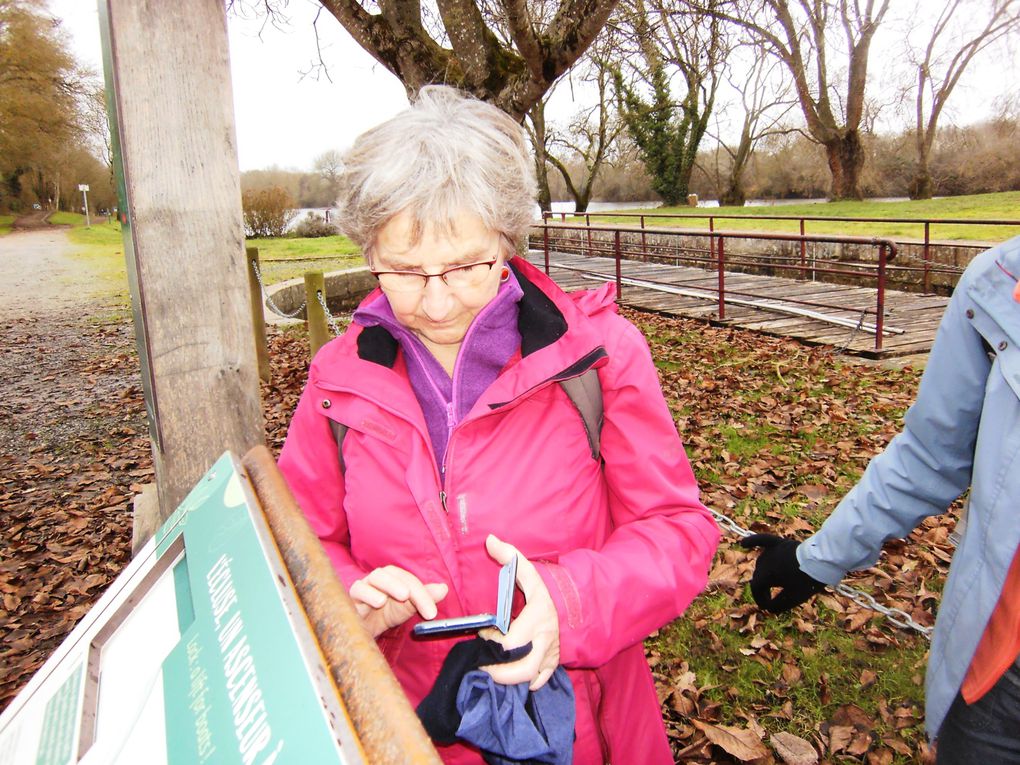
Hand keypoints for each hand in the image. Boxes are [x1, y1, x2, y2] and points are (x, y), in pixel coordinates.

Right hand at [349, 565, 448, 638]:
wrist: (361, 631)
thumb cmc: (384, 615)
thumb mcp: (406, 608)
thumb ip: (424, 599)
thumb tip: (443, 588)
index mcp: (394, 579)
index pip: (410, 580)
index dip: (423, 594)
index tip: (431, 613)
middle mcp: (380, 579)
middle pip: (392, 573)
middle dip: (407, 586)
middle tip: (415, 598)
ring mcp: (365, 586)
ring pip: (375, 577)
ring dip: (389, 585)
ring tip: (402, 596)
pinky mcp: (351, 598)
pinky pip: (358, 590)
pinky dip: (368, 593)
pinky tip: (378, 602)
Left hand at [479, 534, 559, 690]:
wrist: (576, 608)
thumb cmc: (546, 591)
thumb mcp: (530, 572)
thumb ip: (510, 556)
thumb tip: (490, 540)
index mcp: (538, 616)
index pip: (510, 641)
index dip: (492, 642)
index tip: (484, 633)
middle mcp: (546, 639)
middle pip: (521, 668)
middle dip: (497, 671)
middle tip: (482, 663)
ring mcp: (551, 655)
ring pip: (529, 679)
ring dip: (507, 680)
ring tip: (492, 672)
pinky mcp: (552, 665)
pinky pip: (537, 683)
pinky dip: (522, 684)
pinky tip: (510, 675)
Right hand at [740, 533, 826, 612]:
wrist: (822, 560)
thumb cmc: (807, 580)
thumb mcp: (794, 598)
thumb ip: (778, 605)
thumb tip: (768, 609)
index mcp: (766, 575)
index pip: (756, 588)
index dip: (760, 599)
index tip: (767, 607)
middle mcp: (764, 561)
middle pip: (758, 576)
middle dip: (763, 589)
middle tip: (771, 599)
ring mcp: (771, 551)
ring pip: (761, 563)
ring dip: (763, 574)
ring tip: (770, 583)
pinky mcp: (779, 543)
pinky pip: (761, 540)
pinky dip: (751, 541)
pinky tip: (742, 543)